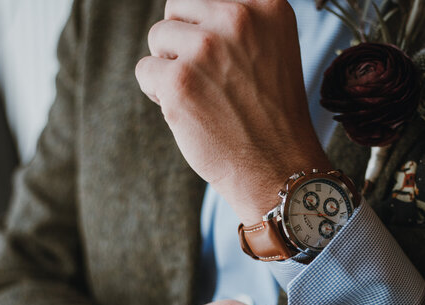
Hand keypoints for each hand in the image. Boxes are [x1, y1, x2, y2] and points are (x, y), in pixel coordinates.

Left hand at [135, 0, 332, 224]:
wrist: (279, 168)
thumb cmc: (271, 115)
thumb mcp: (273, 49)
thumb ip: (239, 23)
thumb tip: (188, 11)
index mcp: (266, 6)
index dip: (205, 27)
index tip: (222, 59)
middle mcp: (238, 18)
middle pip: (178, 7)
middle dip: (182, 41)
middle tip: (208, 78)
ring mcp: (207, 49)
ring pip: (158, 37)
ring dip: (170, 66)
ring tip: (201, 96)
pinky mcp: (180, 81)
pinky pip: (145, 70)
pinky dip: (158, 93)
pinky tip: (189, 111)